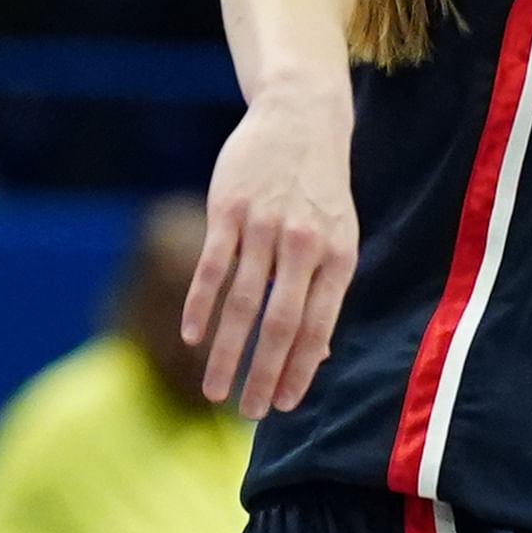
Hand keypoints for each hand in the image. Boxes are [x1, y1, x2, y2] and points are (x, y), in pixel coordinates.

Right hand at [180, 79, 359, 416]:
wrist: (301, 120)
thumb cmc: (321, 192)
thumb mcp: (340, 238)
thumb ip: (327, 292)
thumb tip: (320, 356)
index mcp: (339, 258)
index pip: (319, 328)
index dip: (299, 371)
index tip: (282, 407)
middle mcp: (304, 246)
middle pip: (280, 323)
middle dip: (262, 373)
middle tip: (246, 412)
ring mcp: (265, 228)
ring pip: (241, 303)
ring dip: (225, 351)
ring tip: (214, 389)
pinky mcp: (229, 211)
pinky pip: (211, 267)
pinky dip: (200, 306)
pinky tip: (191, 338)